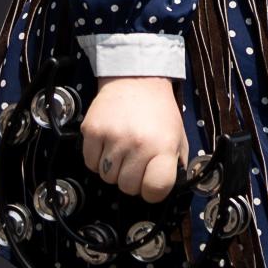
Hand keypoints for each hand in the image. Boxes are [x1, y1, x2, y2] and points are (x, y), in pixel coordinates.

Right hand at [80, 76, 188, 202]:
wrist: (137, 77)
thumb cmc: (158, 108)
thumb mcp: (177, 133)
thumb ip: (175, 162)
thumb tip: (166, 189)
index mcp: (163, 145)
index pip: (155, 190)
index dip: (152, 191)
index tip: (150, 182)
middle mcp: (138, 143)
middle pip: (127, 187)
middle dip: (131, 177)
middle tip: (136, 157)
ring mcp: (113, 138)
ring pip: (107, 178)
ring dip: (113, 167)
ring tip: (123, 145)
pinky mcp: (92, 131)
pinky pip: (90, 163)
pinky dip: (97, 158)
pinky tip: (109, 141)